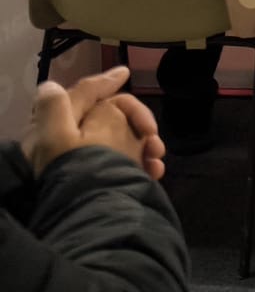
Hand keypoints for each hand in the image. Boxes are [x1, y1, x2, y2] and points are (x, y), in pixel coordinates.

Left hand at [26, 66, 162, 179]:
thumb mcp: (75, 132)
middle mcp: (71, 144)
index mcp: (60, 129)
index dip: (104, 82)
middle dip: (137, 120)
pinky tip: (154, 170)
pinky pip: (126, 162)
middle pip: (109, 116)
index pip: (83, 96)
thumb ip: (75, 104)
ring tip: (157, 157)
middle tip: (153, 134)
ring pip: (122, 139)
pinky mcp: (103, 182)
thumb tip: (64, 85)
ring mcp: (89, 164)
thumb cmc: (81, 171)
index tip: (127, 73)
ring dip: (144, 142)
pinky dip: (142, 162)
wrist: (91, 219)